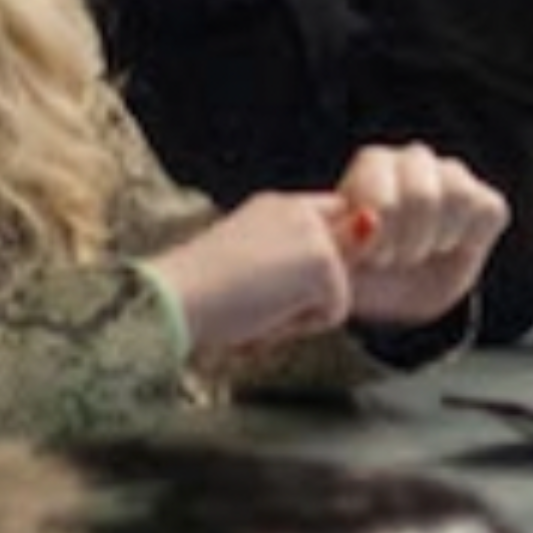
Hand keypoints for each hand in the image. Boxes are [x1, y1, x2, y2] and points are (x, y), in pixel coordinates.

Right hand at [145, 193, 353, 356]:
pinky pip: (333, 314)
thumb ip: (292, 258)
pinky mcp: (324, 263)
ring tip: (253, 304)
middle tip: (252, 295)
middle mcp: (299, 210)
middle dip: (307, 293)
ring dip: (298, 313)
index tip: (265, 282)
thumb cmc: (196, 292)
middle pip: (338, 265)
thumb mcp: (249, 263)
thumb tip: (362, 233)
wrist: (170, 298)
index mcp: (276, 205)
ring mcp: (315, 234)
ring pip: (336, 293)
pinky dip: (299, 326)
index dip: (312, 263)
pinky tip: (263, 312)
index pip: (328, 226)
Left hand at [329, 142, 508, 328]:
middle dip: (409, 241)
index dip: (381, 232)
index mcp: (374, 163)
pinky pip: (489, 211)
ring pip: (460, 197)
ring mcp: (454, 176)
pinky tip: (449, 248)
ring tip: (420, 252)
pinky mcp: (487, 201)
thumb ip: (342, 239)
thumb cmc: (362, 271)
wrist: (397, 292)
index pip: (385, 192)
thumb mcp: (339, 261)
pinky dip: (469, 239)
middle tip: (397, 257)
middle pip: (423, 196)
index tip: (372, 256)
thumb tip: (368, 220)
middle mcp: (415, 159)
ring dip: (438, 239)